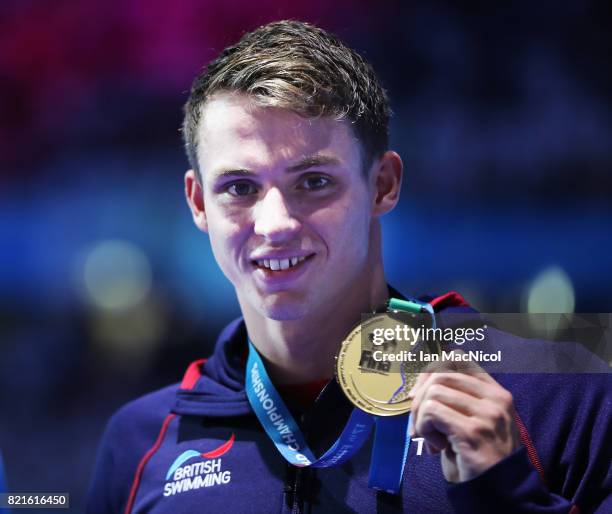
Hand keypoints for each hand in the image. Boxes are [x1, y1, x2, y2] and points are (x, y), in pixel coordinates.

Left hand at [408, 351, 519, 482]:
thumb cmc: (479, 455)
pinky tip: (434, 445)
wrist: (500, 492)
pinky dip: (423, 428)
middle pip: (440, 374)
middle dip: (419, 398)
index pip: (458, 358)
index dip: (431, 371)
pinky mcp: (473, 431)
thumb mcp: (474, 419)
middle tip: (418, 423)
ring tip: (430, 437)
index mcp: (496, 392)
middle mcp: (496, 399)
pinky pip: (431, 411)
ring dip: (421, 417)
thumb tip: (419, 383)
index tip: (420, 394)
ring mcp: (487, 414)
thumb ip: (456, 397)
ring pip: (433, 392)